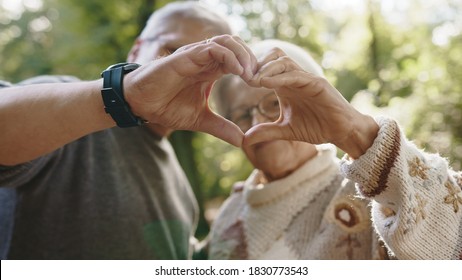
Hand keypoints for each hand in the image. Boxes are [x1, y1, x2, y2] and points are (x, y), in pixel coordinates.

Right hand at [124, 35, 256, 146]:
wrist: (141, 105)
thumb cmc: (166, 107)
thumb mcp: (200, 120)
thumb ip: (221, 127)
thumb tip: (242, 142)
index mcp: (211, 71)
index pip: (239, 60)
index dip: (253, 70)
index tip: (262, 86)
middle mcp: (205, 59)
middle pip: (237, 46)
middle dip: (253, 60)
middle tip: (261, 79)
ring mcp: (196, 55)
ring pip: (227, 41)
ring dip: (244, 55)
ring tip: (251, 75)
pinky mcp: (187, 56)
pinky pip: (213, 48)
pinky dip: (230, 57)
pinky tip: (239, 72)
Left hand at [244, 48, 378, 157]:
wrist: (340, 132)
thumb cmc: (316, 127)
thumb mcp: (285, 131)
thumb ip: (266, 131)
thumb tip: (244, 140)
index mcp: (285, 85)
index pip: (266, 66)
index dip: (251, 70)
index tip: (237, 79)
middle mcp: (294, 78)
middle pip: (273, 55)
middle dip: (257, 64)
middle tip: (244, 77)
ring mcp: (306, 79)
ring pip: (284, 61)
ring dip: (266, 69)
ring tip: (253, 81)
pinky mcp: (317, 84)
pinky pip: (297, 75)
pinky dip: (280, 77)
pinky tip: (266, 84)